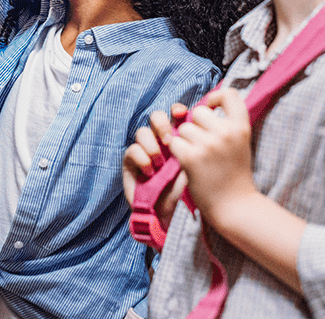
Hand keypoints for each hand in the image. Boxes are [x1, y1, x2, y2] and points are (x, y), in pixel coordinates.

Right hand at [122, 104, 188, 231]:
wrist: (170, 215)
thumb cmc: (185, 192)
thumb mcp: (193, 165)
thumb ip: (192, 146)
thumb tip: (194, 126)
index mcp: (178, 138)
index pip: (175, 115)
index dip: (176, 110)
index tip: (181, 113)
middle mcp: (160, 141)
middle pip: (155, 117)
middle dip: (161, 123)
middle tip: (169, 139)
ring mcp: (144, 151)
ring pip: (142, 132)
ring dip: (152, 145)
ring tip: (160, 162)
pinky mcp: (130, 163)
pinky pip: (132, 149)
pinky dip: (141, 158)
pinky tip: (150, 172)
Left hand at [168, 89, 259, 223]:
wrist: (234, 206)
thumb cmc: (234, 174)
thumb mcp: (240, 143)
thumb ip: (228, 123)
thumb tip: (205, 104)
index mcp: (241, 126)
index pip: (229, 93)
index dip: (215, 97)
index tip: (211, 110)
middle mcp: (226, 132)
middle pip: (198, 112)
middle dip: (195, 126)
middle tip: (203, 146)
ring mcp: (208, 145)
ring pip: (183, 129)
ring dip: (185, 141)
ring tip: (198, 158)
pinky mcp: (191, 157)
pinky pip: (174, 143)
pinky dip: (177, 153)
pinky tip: (188, 164)